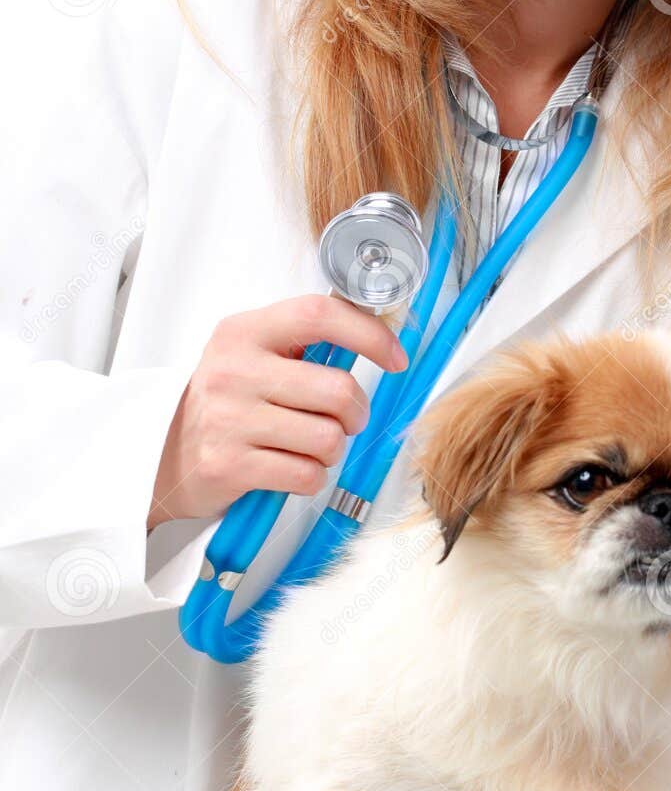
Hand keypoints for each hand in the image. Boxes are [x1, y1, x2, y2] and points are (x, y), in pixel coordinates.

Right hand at [148, 295, 407, 528]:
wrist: (156, 451)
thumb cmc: (219, 400)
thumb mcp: (248, 352)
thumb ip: (300, 341)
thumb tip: (375, 337)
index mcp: (244, 332)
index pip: (319, 315)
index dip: (369, 334)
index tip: (394, 356)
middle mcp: (235, 370)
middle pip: (338, 389)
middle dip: (356, 411)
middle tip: (345, 417)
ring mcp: (230, 419)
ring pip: (329, 438)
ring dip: (331, 448)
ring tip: (306, 443)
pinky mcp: (230, 465)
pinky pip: (307, 474)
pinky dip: (311, 476)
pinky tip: (289, 466)